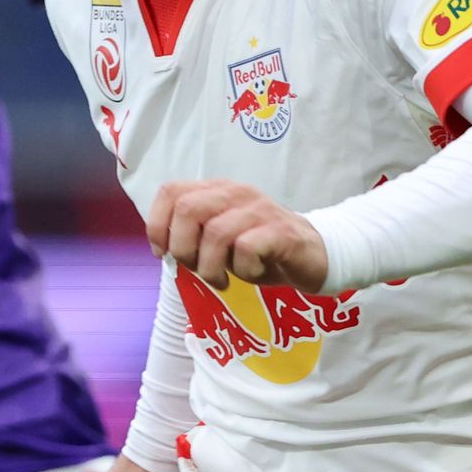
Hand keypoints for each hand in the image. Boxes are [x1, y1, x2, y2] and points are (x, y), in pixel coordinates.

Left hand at [146, 179, 327, 291]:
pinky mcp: (281, 231)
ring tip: (221, 280)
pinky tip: (251, 274)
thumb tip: (160, 246)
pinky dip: (242, 270)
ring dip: (211, 268)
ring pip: (216, 233)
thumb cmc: (259, 250)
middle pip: (188, 209)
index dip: (157, 225)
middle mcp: (237, 193)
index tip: (163, 253)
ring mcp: (260, 210)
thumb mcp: (219, 240)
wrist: (313, 256)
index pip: (171, 191)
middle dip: (182, 249)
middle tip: (196, 269)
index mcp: (217, 190)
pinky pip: (247, 249)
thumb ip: (192, 234)